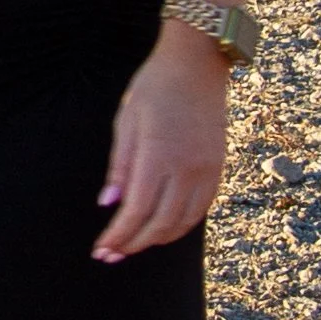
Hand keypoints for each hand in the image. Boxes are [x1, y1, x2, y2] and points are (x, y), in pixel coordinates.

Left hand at [93, 22, 229, 261]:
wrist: (198, 64)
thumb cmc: (155, 87)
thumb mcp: (126, 120)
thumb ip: (120, 166)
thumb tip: (109, 204)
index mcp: (159, 156)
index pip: (137, 210)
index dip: (119, 235)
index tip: (102, 248)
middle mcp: (187, 168)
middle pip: (160, 224)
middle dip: (133, 244)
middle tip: (111, 255)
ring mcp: (207, 169)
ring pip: (183, 222)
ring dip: (156, 239)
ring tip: (133, 245)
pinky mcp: (218, 167)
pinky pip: (201, 209)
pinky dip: (181, 225)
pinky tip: (163, 229)